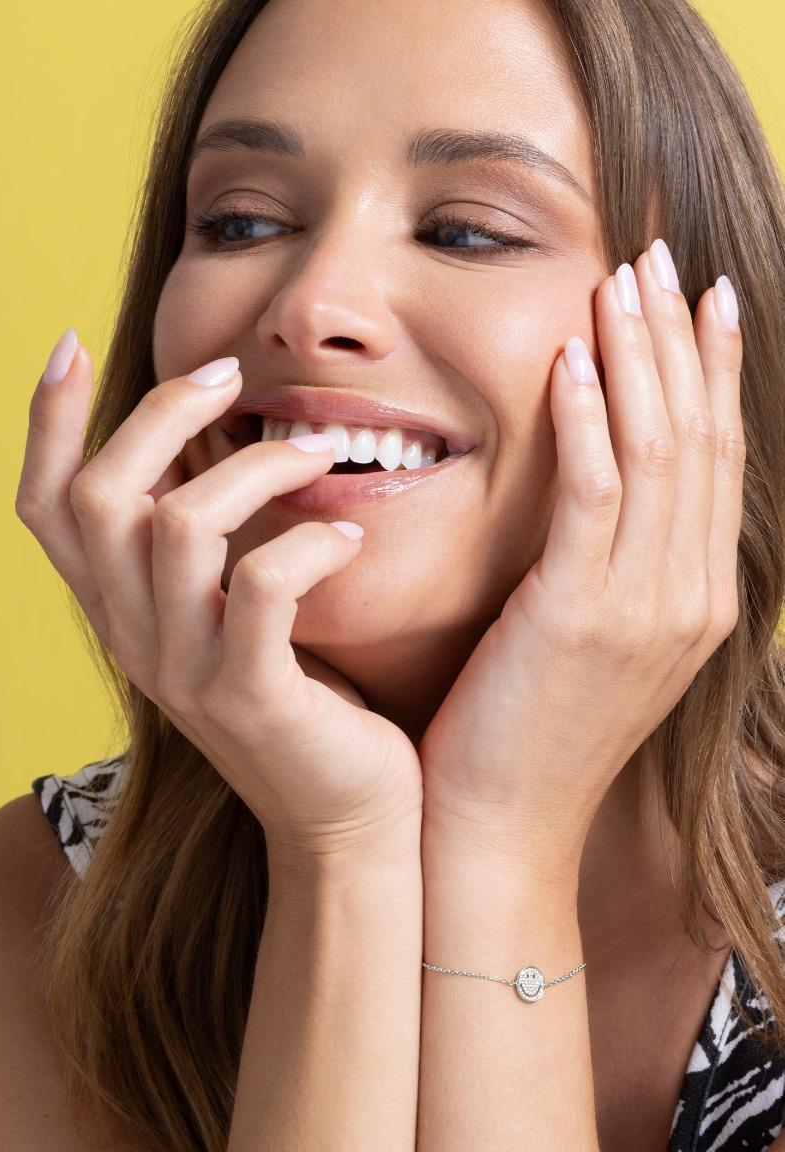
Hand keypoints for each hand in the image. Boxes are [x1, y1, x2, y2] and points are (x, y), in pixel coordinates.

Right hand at [15, 344, 422, 861]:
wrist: (343, 814)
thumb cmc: (302, 694)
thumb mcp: (227, 608)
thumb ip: (203, 535)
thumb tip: (206, 433)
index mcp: (120, 610)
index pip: (45, 507)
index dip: (45, 424)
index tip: (73, 345)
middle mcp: (134, 638)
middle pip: (99, 497)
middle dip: (159, 415)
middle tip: (230, 380)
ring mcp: (187, 671)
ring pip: (176, 526)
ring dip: (254, 467)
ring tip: (319, 453)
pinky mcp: (253, 695)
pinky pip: (262, 587)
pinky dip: (311, 542)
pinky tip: (352, 536)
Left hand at [418, 242, 743, 876]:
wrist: (498, 829)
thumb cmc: (528, 735)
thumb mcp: (591, 644)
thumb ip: (611, 568)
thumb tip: (598, 490)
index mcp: (699, 602)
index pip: (715, 461)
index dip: (711, 373)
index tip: (699, 298)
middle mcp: (691, 598)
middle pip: (699, 439)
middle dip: (682, 341)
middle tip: (661, 258)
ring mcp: (646, 609)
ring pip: (657, 452)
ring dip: (640, 357)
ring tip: (621, 281)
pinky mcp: (580, 616)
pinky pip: (594, 494)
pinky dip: (588, 419)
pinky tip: (571, 358)